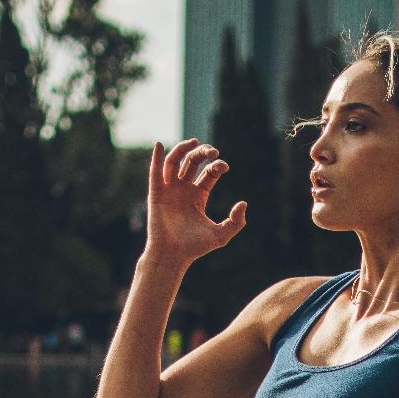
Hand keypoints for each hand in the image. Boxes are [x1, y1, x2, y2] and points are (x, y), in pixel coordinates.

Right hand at [145, 138, 246, 262]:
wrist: (173, 255)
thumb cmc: (194, 248)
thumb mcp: (221, 236)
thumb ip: (236, 222)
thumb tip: (243, 203)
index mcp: (198, 197)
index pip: (208, 173)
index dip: (217, 166)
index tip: (224, 166)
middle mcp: (183, 190)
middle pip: (192, 163)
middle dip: (202, 153)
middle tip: (213, 151)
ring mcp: (169, 191)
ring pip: (175, 162)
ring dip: (183, 150)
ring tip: (194, 142)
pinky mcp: (156, 194)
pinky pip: (155, 172)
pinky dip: (157, 158)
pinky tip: (160, 145)